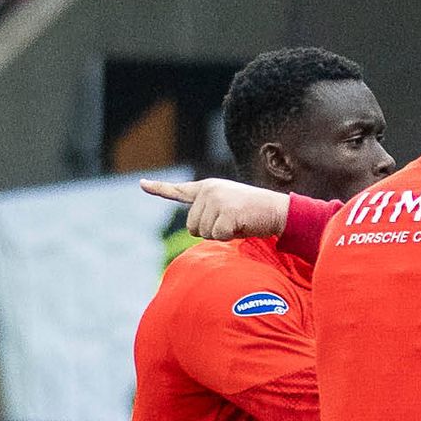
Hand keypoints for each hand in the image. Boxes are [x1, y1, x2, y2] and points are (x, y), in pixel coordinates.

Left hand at [142, 173, 286, 239]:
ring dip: (221, 235)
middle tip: (231, 221)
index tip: (141, 184)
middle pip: (192, 227)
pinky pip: (218, 236)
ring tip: (238, 222)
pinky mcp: (226, 212)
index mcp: (207, 188)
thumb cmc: (253, 214)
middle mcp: (208, 190)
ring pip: (203, 233)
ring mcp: (216, 200)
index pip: (178, 190)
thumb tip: (194, 229)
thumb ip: (208, 214)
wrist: (278, 210)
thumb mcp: (226, 208)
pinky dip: (230, 237)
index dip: (158, 189)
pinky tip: (242, 225)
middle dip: (211, 231)